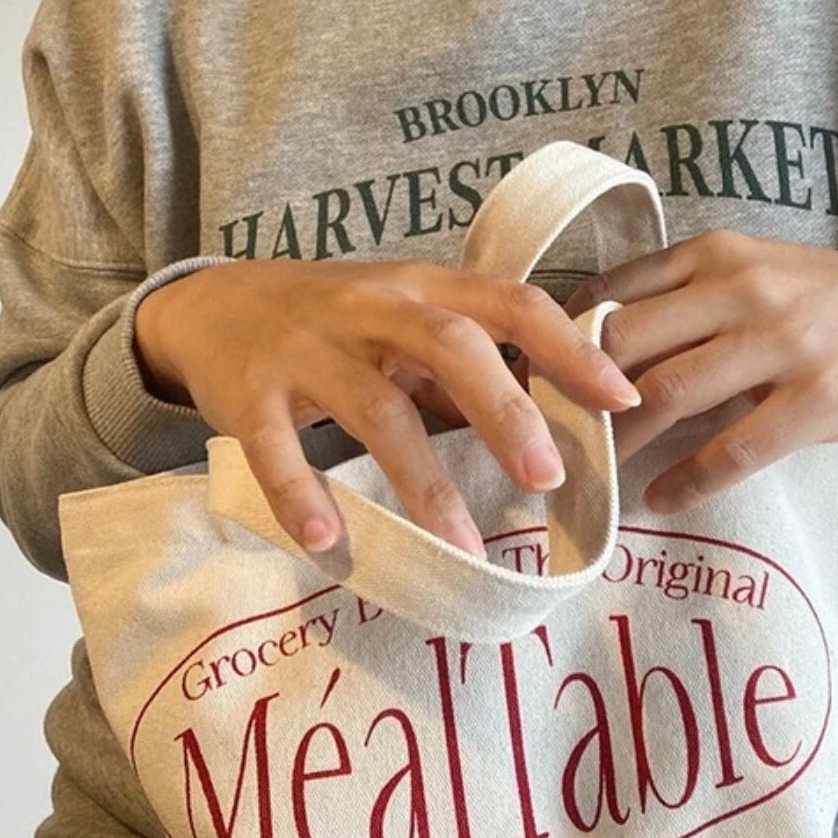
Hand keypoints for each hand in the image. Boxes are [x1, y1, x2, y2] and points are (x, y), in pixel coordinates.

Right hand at [133, 258, 639, 555]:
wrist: (215, 303)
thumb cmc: (335, 321)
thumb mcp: (405, 320)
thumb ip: (468, 363)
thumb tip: (556, 416)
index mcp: (422, 289)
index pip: (509, 304)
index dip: (569, 348)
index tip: (622, 399)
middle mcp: (372, 308)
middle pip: (450, 346)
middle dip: (505, 412)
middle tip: (547, 479)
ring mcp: (308, 349)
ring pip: (376, 407)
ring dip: (423, 481)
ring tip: (462, 548)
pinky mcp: (250, 392)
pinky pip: (274, 446)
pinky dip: (300, 493)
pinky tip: (329, 540)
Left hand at [558, 230, 837, 513]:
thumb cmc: (826, 298)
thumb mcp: (751, 272)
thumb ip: (682, 299)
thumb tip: (593, 348)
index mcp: (713, 255)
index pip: (611, 294)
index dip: (555, 342)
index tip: (523, 382)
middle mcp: (741, 290)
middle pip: (625, 343)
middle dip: (571, 394)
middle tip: (537, 437)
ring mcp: (782, 343)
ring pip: (668, 395)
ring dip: (617, 444)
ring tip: (589, 475)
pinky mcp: (818, 400)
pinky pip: (733, 449)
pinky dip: (687, 481)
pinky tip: (659, 500)